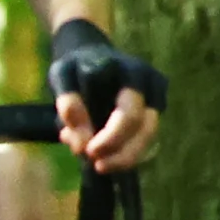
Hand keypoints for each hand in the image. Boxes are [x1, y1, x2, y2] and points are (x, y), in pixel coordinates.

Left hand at [45, 20, 167, 174]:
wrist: (89, 53)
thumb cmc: (75, 65)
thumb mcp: (63, 77)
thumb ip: (69, 105)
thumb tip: (80, 144)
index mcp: (133, 73)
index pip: (130, 114)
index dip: (113, 138)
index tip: (90, 152)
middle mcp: (152, 87)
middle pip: (146, 130)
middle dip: (122, 154)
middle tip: (97, 166)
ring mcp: (156, 100)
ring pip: (149, 139)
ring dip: (125, 158)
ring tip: (98, 166)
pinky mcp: (152, 113)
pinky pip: (144, 139)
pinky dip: (124, 151)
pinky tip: (102, 155)